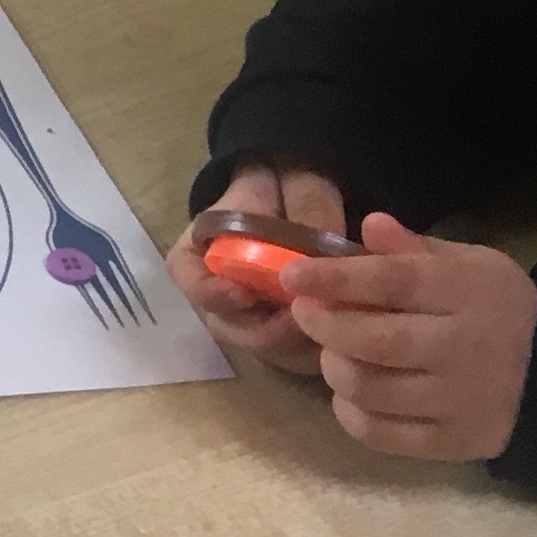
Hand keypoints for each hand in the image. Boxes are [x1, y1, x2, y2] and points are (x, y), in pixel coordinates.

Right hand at [168, 158, 351, 371]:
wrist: (305, 196)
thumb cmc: (288, 186)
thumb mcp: (293, 181)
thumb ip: (306, 205)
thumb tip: (325, 245)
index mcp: (200, 251)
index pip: (187, 278)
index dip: (210, 293)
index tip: (244, 293)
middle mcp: (218, 293)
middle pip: (227, 326)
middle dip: (266, 330)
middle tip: (305, 317)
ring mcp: (250, 319)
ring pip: (265, 348)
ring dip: (298, 342)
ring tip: (336, 322)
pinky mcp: (285, 336)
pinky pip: (297, 355)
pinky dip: (321, 348)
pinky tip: (349, 329)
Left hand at [284, 214, 536, 461]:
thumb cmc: (493, 307)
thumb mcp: (466, 264)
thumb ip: (414, 248)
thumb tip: (370, 225)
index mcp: (470, 293)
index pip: (395, 282)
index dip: (336, 278)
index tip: (292, 275)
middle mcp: (468, 350)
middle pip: (375, 340)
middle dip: (325, 324)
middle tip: (305, 311)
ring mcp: (461, 401)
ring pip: (369, 388)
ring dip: (334, 366)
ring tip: (333, 350)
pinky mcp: (453, 442)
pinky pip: (379, 433)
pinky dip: (350, 411)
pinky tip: (351, 391)